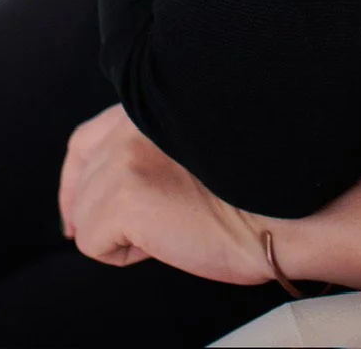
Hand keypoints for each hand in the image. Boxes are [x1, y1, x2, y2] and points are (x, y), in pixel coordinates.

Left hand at [58, 103, 272, 285]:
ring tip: (171, 228)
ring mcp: (123, 159)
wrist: (285, 211)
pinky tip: (166, 242)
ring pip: (84, 216)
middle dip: (96, 214)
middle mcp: (131, 124)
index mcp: (148, 107)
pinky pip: (93, 244)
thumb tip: (115, 193)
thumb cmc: (257, 186)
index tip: (78, 212)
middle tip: (130, 236)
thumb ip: (153, 149)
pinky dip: (123, 255)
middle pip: (81, 181)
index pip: (85, 141)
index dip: (75, 181)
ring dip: (120, 233)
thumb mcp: (195, 146)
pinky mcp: (124, 198)